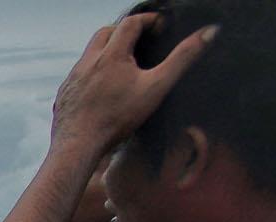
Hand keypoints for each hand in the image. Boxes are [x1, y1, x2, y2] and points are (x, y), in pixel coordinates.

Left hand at [51, 11, 214, 159]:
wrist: (78, 146)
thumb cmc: (117, 118)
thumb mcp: (157, 86)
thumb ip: (183, 58)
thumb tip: (210, 32)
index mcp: (111, 55)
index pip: (130, 23)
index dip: (148, 20)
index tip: (160, 25)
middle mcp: (87, 62)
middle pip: (105, 33)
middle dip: (124, 30)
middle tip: (140, 38)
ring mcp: (73, 78)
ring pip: (89, 53)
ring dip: (106, 50)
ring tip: (123, 61)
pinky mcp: (64, 94)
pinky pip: (78, 74)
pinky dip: (92, 71)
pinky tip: (102, 85)